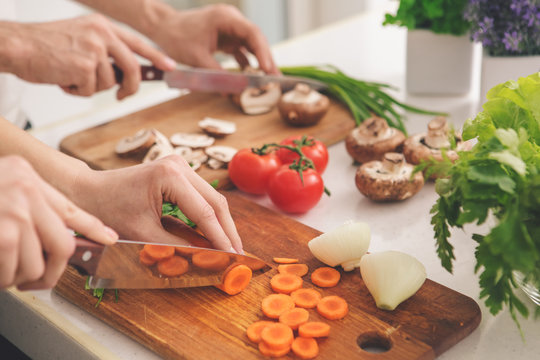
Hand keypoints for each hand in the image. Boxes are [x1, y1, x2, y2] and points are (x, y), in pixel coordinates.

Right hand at [0, 14, 175, 98]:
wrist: (18, 46)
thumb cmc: (45, 46)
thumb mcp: (80, 38)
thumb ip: (104, 51)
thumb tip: (123, 75)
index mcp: (102, 27)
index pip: (137, 43)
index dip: (156, 56)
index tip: (169, 67)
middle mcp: (102, 35)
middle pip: (132, 68)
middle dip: (130, 87)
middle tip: (122, 96)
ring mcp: (94, 50)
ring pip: (109, 83)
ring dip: (91, 87)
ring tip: (70, 76)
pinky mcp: (85, 66)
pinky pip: (91, 91)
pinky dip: (77, 92)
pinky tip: (63, 79)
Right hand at [0, 156, 117, 289]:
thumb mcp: (8, 188)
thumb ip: (34, 205)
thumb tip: (70, 233)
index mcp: (27, 178)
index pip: (71, 208)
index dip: (93, 228)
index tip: (110, 240)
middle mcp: (24, 189)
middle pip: (62, 243)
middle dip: (54, 270)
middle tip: (40, 281)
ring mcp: (12, 210)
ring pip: (37, 261)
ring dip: (22, 278)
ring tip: (8, 276)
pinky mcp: (1, 232)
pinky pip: (12, 269)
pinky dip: (5, 279)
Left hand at [72, 155, 242, 253]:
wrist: (89, 191)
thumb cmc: (109, 211)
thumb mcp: (143, 234)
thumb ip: (178, 246)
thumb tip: (208, 258)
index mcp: (169, 176)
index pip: (205, 212)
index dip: (221, 238)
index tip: (234, 258)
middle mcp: (179, 165)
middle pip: (216, 201)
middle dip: (227, 231)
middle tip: (239, 255)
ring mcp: (180, 165)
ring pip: (212, 198)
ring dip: (221, 223)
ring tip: (230, 247)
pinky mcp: (178, 171)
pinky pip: (202, 196)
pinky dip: (209, 216)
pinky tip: (216, 233)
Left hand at [148, 4, 278, 73]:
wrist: (162, 29)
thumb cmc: (175, 38)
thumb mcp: (196, 59)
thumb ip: (216, 74)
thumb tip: (233, 91)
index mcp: (225, 18)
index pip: (252, 34)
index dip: (263, 53)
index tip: (269, 70)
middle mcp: (231, 20)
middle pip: (256, 40)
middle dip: (266, 60)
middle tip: (276, 79)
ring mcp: (230, 29)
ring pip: (251, 46)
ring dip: (259, 62)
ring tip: (269, 80)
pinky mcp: (226, 38)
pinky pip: (242, 50)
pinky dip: (248, 63)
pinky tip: (253, 77)